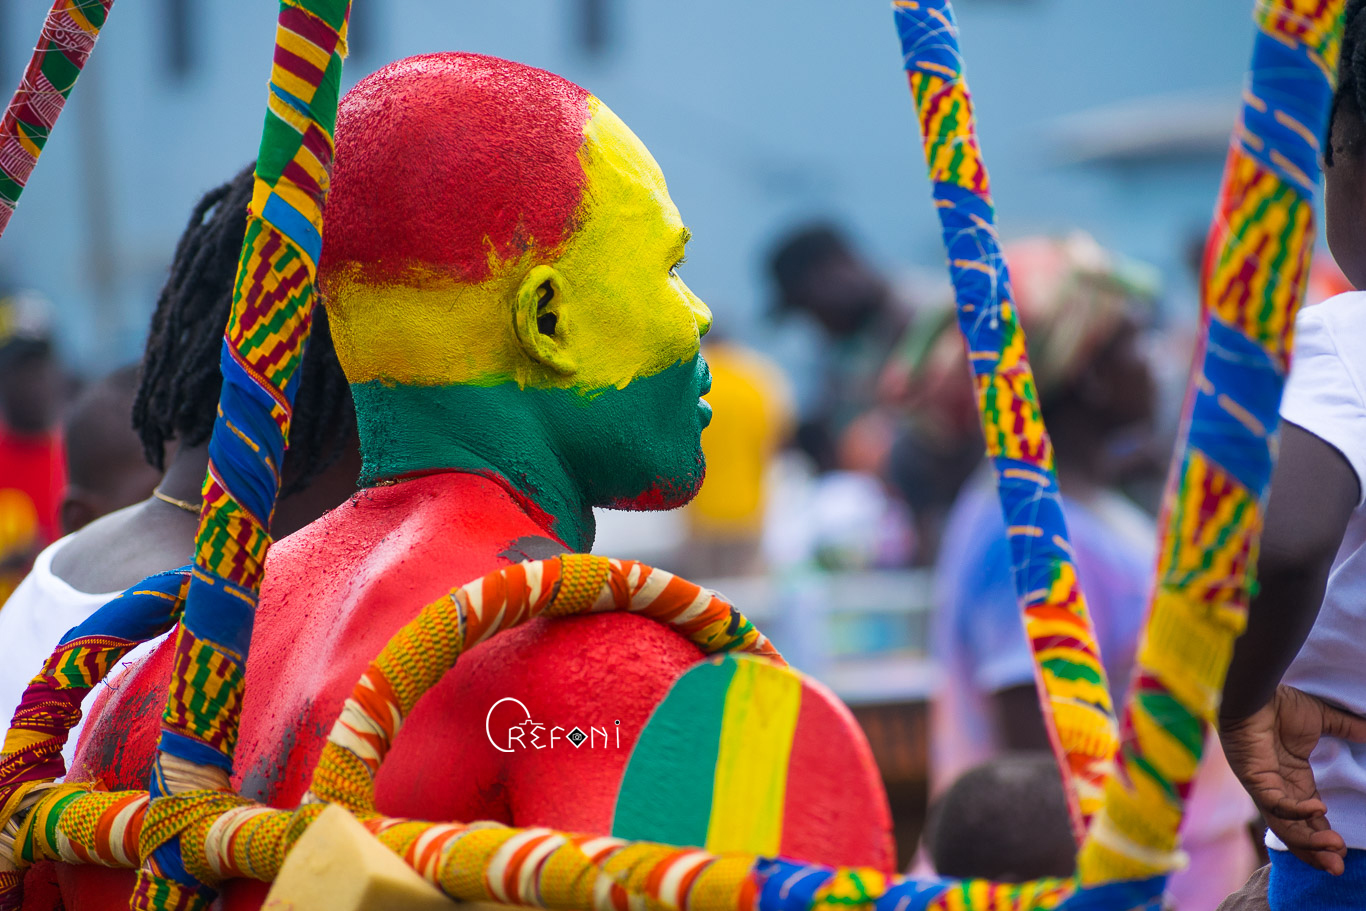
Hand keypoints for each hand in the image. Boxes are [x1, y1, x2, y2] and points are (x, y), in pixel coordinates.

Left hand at [1219, 685, 1365, 873]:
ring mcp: (1264, 785)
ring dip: (1309, 840)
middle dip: (1315, 851)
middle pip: (1295, 831)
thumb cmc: (1279, 704)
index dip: (1323, 836)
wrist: (1255, 690)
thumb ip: (1347, 729)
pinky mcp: (1253, 778)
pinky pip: (1275, 802)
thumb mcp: (1320, 722)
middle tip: (1337, 867)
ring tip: (1334, 848)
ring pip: (1284, 825)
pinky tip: (1318, 810)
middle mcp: (1277, 789)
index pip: (1308, 819)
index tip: (1342, 851)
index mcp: (1292, 781)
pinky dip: (1296, 810)